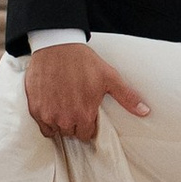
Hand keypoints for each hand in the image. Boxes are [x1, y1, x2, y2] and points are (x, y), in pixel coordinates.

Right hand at [24, 46, 148, 142]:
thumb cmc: (84, 61)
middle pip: (71, 133)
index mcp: (84, 114)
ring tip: (64, 106)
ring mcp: (48, 114)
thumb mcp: (109, 77)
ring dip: (60, 123)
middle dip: (74, 123)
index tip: (86, 113)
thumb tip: (145, 111)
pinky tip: (52, 106)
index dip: (87, 124)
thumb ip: (127, 97)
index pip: (86, 135)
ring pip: (56, 130)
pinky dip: (46, 120)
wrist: (56, 46)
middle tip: (75, 107)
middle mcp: (65, 118)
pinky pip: (42, 126)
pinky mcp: (35, 109)